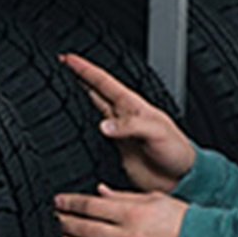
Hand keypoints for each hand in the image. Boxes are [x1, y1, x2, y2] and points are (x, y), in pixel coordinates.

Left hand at [56, 184, 185, 236]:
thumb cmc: (186, 220)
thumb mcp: (157, 199)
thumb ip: (125, 197)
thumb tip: (101, 193)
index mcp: (134, 213)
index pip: (92, 206)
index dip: (71, 203)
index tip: (59, 202)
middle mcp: (129, 236)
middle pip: (86, 228)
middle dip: (65, 223)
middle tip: (53, 219)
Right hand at [60, 52, 194, 191]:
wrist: (181, 177)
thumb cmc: (177, 152)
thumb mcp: (157, 132)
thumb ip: (131, 126)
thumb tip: (104, 125)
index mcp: (133, 106)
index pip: (104, 82)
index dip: (85, 70)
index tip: (68, 59)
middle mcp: (122, 117)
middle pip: (93, 93)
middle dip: (75, 79)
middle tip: (56, 70)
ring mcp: (117, 133)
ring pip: (90, 111)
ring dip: (75, 102)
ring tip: (57, 91)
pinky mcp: (114, 151)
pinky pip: (91, 137)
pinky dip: (79, 131)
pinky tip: (70, 128)